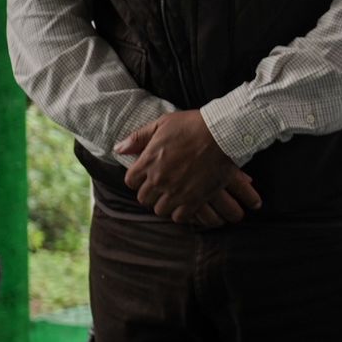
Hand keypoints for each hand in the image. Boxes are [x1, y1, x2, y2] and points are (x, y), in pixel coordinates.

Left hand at [117, 110, 261, 225]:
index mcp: (148, 161)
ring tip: (176, 196)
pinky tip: (188, 203)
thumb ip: (138, 138)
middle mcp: (159, 179)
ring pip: (160, 210)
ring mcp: (176, 191)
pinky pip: (179, 217)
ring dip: (166, 204)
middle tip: (164, 187)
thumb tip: (118, 149)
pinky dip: (182, 212)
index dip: (139, 180)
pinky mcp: (194, 200)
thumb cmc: (193, 125)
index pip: (131, 182)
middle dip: (152, 193)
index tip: (149, 176)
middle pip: (144, 198)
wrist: (222, 134)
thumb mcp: (162, 124)